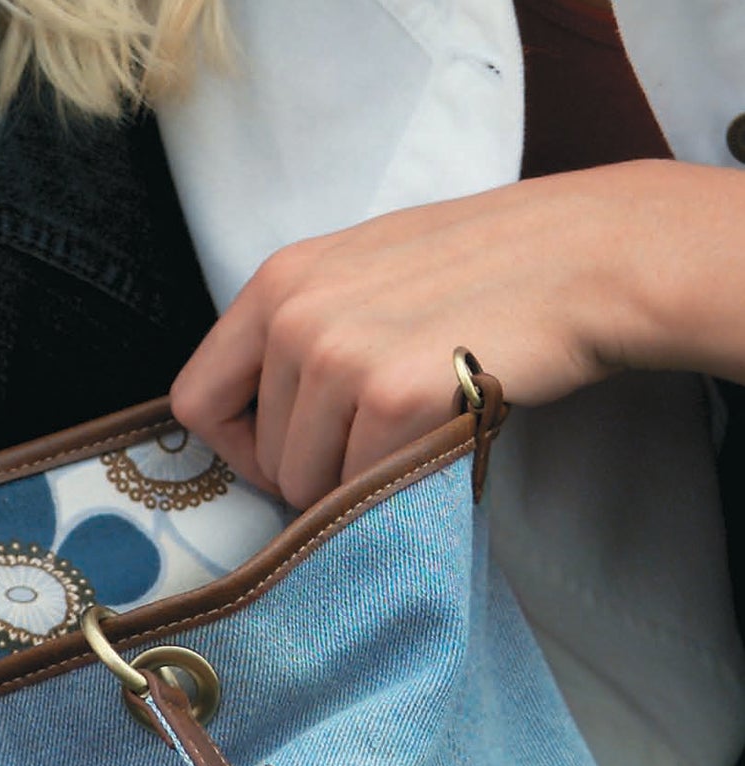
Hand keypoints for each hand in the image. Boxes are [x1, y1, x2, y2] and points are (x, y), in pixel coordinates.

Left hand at [169, 161, 679, 507]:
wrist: (589, 257)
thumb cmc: (483, 270)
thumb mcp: (363, 273)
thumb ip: (301, 331)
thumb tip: (255, 417)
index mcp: (278, 282)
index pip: (197, 401)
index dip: (238, 446)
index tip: (287, 452)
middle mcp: (294, 313)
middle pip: (259, 459)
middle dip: (313, 471)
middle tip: (380, 441)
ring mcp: (339, 353)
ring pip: (305, 484)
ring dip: (358, 480)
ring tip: (417, 427)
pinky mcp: (391, 395)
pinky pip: (360, 487)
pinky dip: (399, 482)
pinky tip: (442, 432)